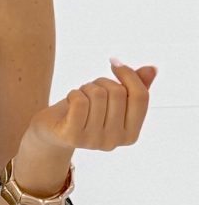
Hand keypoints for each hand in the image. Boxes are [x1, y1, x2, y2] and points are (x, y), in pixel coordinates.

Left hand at [27, 60, 157, 152]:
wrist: (52, 131)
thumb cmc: (86, 112)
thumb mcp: (111, 100)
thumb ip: (134, 87)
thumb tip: (152, 69)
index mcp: (131, 135)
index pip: (141, 97)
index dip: (129, 74)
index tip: (114, 63)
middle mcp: (115, 141)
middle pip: (118, 92)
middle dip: (102, 82)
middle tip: (90, 89)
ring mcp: (93, 141)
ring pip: (97, 94)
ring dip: (86, 88)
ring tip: (80, 97)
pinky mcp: (72, 136)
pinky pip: (80, 101)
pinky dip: (73, 93)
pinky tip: (70, 99)